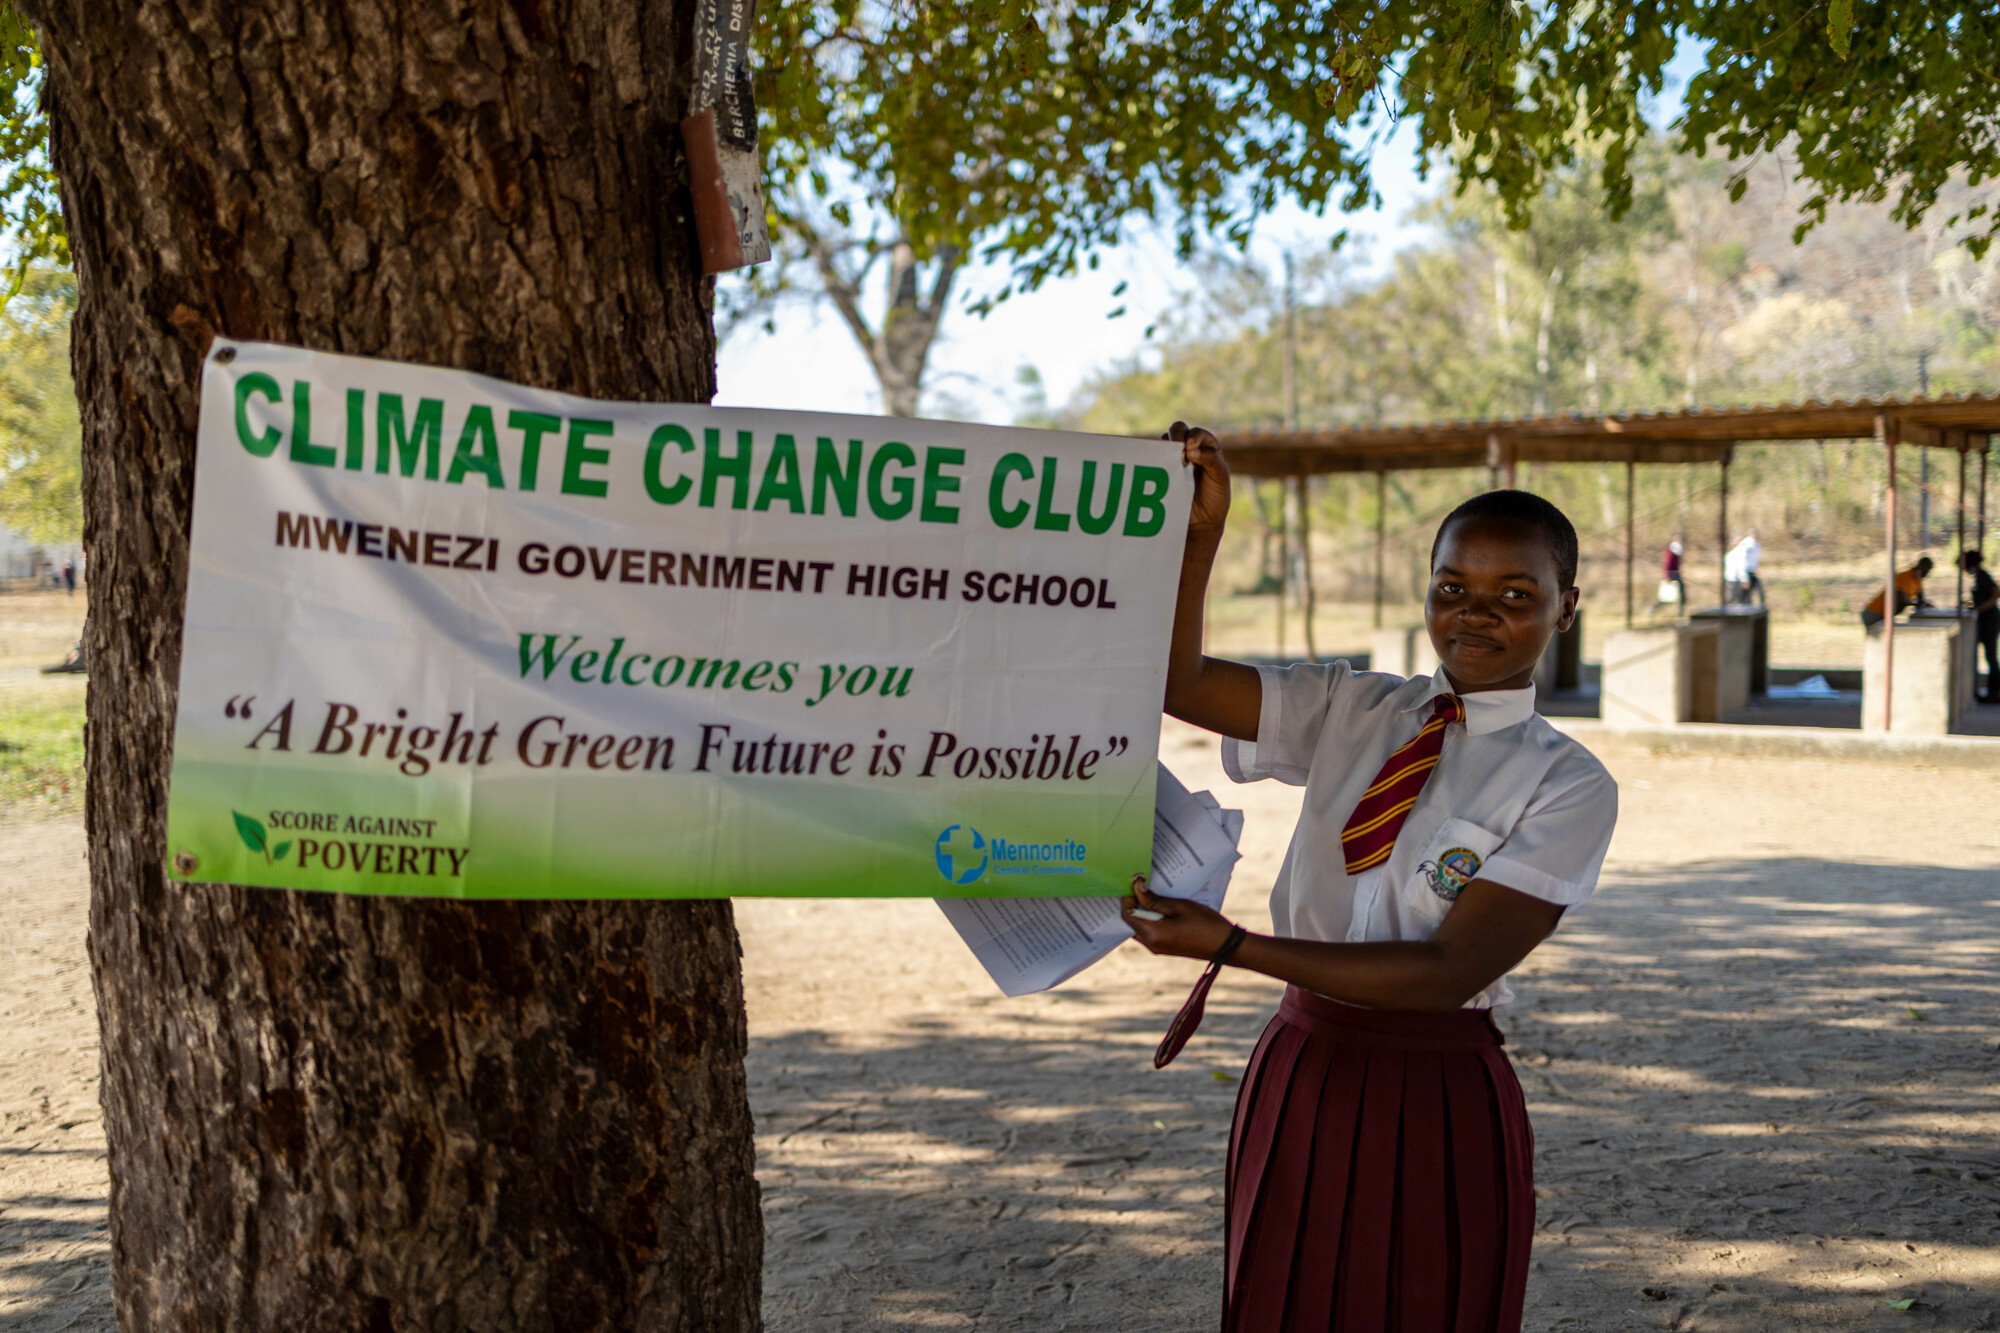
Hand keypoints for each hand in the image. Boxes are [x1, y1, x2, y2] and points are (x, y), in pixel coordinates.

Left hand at [1121, 875, 1236, 959]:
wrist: (1224, 945)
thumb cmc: (1204, 923)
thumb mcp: (1179, 906)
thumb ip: (1154, 899)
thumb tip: (1135, 887)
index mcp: (1153, 934)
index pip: (1128, 914)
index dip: (1127, 897)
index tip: (1135, 881)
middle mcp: (1151, 944)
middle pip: (1131, 922)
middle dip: (1133, 903)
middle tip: (1140, 885)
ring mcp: (1157, 948)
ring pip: (1139, 927)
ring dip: (1141, 911)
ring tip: (1150, 893)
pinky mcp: (1164, 948)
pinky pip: (1149, 932)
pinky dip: (1149, 919)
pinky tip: (1159, 906)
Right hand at [1164, 422, 1228, 540]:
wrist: (1199, 525)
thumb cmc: (1214, 500)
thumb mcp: (1220, 479)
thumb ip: (1211, 460)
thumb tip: (1190, 449)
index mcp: (1207, 449)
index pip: (1198, 433)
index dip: (1194, 436)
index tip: (1190, 447)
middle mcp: (1189, 451)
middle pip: (1179, 430)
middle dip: (1176, 433)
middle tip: (1178, 446)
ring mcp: (1172, 461)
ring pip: (1164, 442)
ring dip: (1165, 445)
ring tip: (1167, 456)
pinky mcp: (1159, 471)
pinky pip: (1154, 458)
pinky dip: (1153, 457)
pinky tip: (1155, 463)